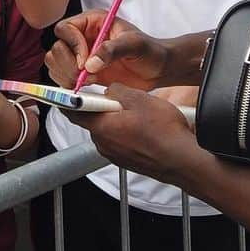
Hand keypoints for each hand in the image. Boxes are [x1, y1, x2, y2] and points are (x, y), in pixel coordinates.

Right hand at [47, 11, 167, 90]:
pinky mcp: (83, 72)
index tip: (85, 62)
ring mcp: (81, 55)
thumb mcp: (135, 45)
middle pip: (57, 47)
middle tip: (84, 77)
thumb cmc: (150, 51)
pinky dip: (68, 84)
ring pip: (55, 62)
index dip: (72, 45)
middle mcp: (83, 36)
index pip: (66, 28)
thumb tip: (90, 64)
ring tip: (88, 81)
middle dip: (67, 64)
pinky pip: (62, 76)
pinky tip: (88, 86)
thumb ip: (112, 49)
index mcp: (93, 22)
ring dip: (66, 75)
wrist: (157, 69)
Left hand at [68, 84, 197, 183]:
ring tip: (139, 114)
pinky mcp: (126, 160)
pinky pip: (119, 141)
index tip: (67, 93)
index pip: (73, 113)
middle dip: (103, 107)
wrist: (182, 160)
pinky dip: (127, 132)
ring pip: (108, 130)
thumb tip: (110, 90)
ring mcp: (115, 155)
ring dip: (117, 120)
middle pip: (94, 120)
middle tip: (121, 99)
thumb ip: (117, 90)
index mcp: (102, 127)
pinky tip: (145, 128)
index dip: (69, 100)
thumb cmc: (164, 132)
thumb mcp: (140, 99)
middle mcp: (104, 144)